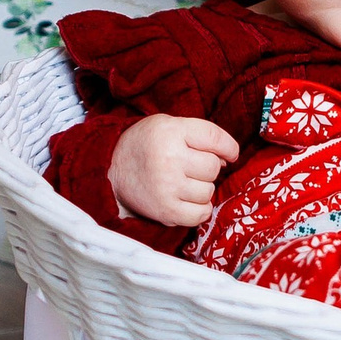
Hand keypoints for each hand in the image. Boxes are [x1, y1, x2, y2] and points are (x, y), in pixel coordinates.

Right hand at [109, 113, 238, 229]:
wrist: (111, 169)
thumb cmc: (146, 144)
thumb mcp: (169, 125)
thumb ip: (199, 135)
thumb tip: (227, 159)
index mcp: (171, 131)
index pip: (215, 137)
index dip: (229, 147)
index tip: (229, 154)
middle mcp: (169, 158)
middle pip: (213, 167)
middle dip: (207, 168)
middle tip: (190, 167)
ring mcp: (167, 186)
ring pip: (208, 191)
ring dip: (201, 188)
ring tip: (183, 182)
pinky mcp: (165, 210)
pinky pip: (200, 214)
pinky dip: (199, 209)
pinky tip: (187, 200)